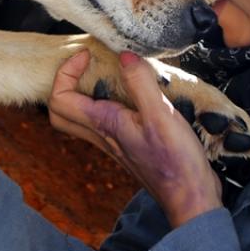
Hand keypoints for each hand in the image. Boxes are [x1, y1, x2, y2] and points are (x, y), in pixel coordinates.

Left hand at [48, 50, 223, 227]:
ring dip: (83, 91)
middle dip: (65, 82)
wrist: (189, 195)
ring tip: (107, 71)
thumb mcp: (160, 114)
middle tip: (86, 63)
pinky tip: (131, 91)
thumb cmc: (175, 160)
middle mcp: (102, 134)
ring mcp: (113, 140)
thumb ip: (140, 83)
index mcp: (103, 124)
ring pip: (80, 116)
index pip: (59, 99)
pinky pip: (103, 120)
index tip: (87, 55)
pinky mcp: (128, 143)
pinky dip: (106, 100)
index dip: (66, 72)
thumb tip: (123, 55)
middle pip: (61, 111)